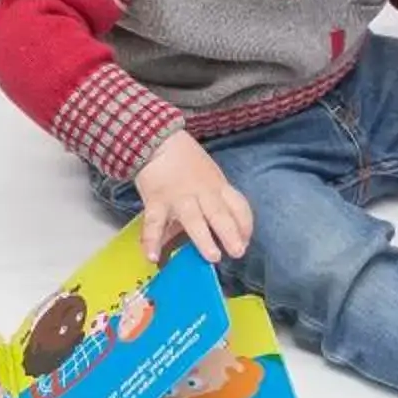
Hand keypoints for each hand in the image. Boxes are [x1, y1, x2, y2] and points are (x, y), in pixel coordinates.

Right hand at [132, 129, 253, 263]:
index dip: (245, 225)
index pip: (238, 206)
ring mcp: (179, 198)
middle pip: (219, 214)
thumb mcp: (208, 176)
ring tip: (212, 256)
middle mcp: (202, 193)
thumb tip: (225, 233)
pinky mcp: (156, 201)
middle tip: (237, 252)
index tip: (245, 241)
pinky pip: (154, 224)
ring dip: (203, 238)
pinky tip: (153, 257)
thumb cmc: (185, 161)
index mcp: (217, 187)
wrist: (157, 140)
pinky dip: (152, 241)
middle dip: (230, 233)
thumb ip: (216, 201)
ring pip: (193, 219)